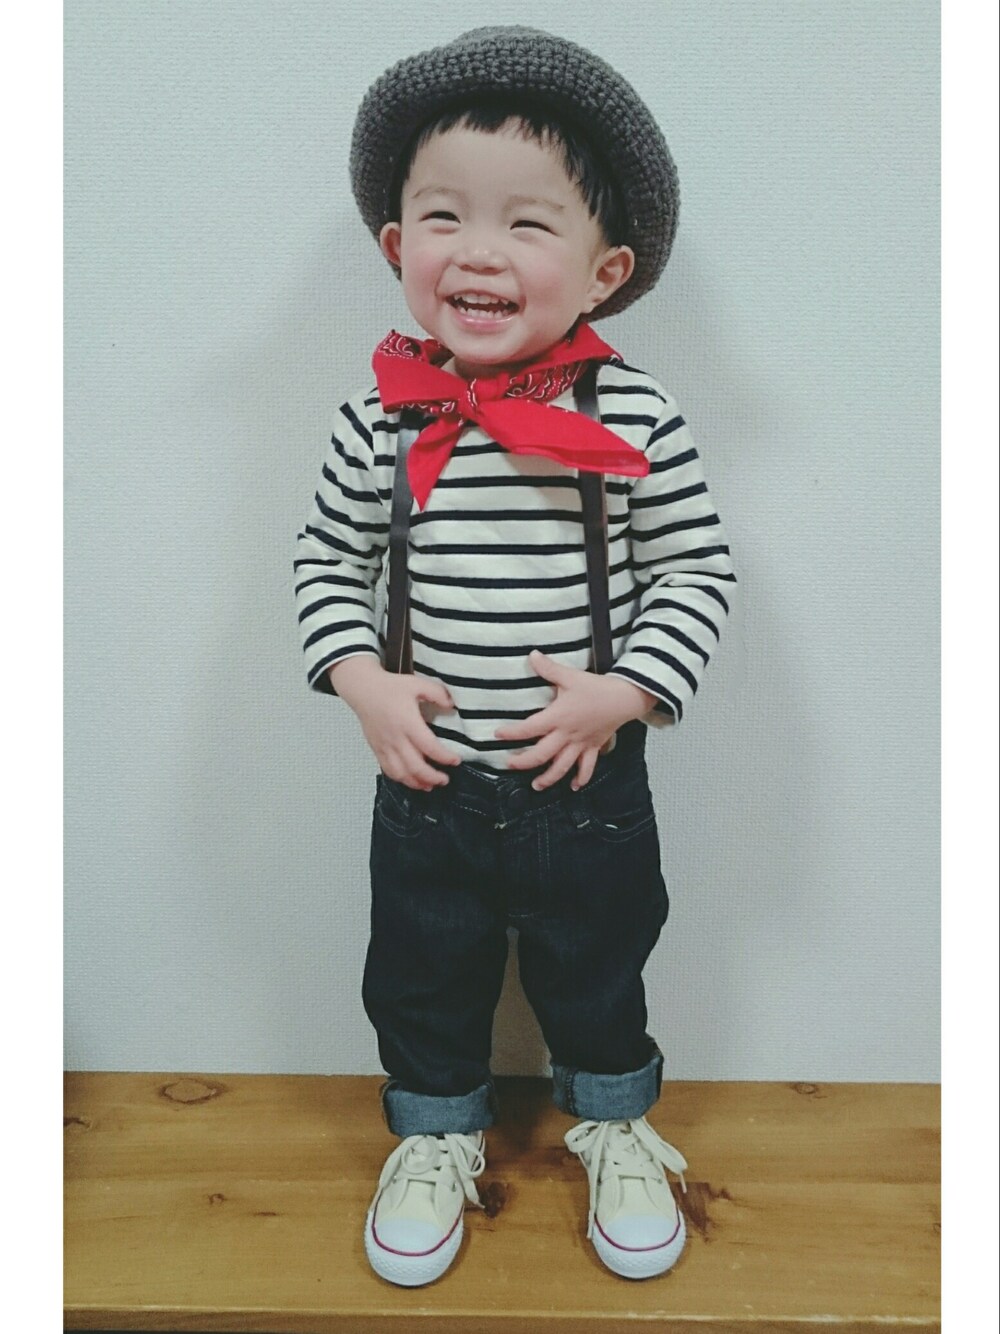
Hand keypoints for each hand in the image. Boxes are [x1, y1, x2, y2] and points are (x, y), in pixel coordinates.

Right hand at [328, 657, 461, 789]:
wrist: (363, 689)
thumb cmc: (389, 687)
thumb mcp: (417, 684)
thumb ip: (437, 693)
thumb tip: (452, 705)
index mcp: (407, 722)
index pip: (429, 747)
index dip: (444, 757)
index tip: (456, 760)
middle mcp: (396, 738)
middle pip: (415, 767)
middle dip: (433, 777)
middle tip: (445, 779)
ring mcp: (385, 746)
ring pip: (401, 773)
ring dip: (417, 783)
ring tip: (431, 785)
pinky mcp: (377, 750)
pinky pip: (389, 770)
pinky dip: (402, 779)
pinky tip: (412, 781)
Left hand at [494, 650, 654, 789]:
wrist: (625, 698)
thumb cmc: (596, 687)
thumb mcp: (570, 676)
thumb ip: (549, 668)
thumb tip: (531, 655)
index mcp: (558, 717)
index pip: (529, 728)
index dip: (512, 733)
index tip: (498, 734)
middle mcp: (567, 734)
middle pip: (542, 755)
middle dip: (524, 762)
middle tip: (510, 765)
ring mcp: (581, 744)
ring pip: (562, 766)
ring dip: (549, 778)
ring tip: (536, 786)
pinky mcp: (593, 747)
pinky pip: (587, 767)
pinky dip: (581, 778)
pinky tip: (574, 786)